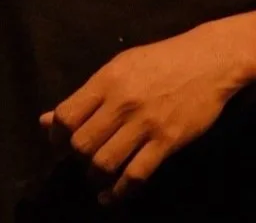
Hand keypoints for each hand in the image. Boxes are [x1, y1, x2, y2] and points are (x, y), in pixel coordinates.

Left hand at [39, 22, 247, 203]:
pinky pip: (135, 175)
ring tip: (97, 177)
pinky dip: (119, 192)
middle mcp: (122, 102)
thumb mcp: (120, 67)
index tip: (61, 143)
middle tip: (82, 160)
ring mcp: (145, 123)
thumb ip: (86, 96)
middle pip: (82, 144)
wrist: (209, 60)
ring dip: (95, 177)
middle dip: (76, 158)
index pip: (67, 116)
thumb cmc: (161, 60)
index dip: (57, 136)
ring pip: (104, 163)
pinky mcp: (166, 142)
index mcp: (108, 79)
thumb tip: (46, 121)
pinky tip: (113, 194)